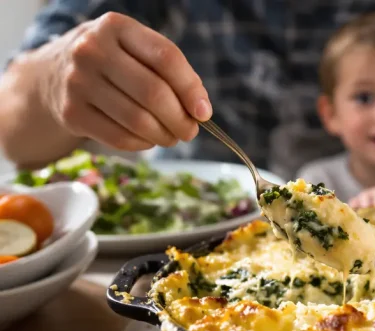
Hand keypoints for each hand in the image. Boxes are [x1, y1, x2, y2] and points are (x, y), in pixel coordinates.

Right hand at [38, 12, 210, 150]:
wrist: (53, 75)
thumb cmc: (113, 63)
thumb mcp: (134, 49)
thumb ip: (170, 71)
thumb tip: (200, 110)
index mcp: (117, 27)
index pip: (166, 58)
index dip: (191, 89)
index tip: (204, 112)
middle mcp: (92, 50)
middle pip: (153, 93)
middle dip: (180, 119)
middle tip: (190, 131)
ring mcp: (78, 82)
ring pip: (138, 120)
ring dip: (164, 136)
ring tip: (172, 137)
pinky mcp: (71, 113)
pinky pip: (120, 138)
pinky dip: (142, 144)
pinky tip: (148, 139)